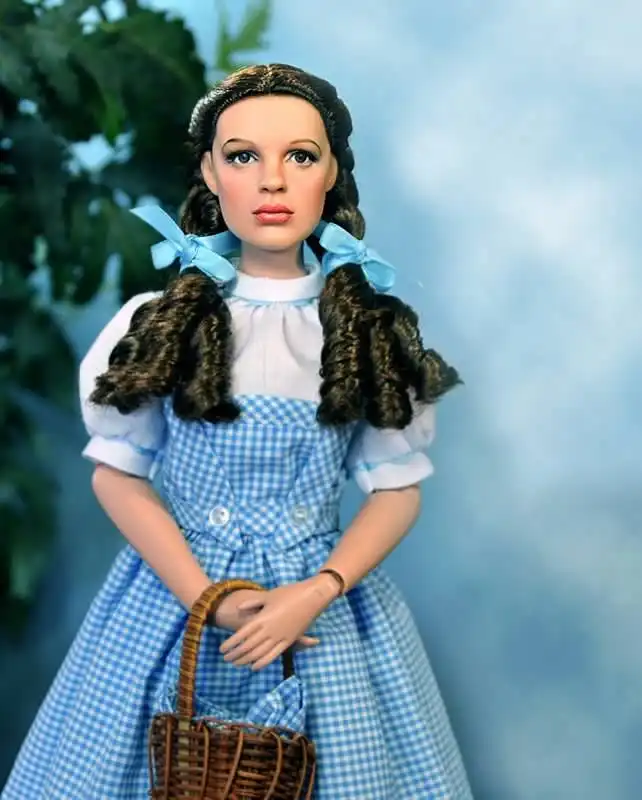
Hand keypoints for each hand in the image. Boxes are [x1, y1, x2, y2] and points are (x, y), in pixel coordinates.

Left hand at [219, 575, 338, 670]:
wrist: (311, 597)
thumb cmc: (290, 593)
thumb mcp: (269, 595)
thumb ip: (253, 603)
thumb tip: (239, 608)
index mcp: (263, 618)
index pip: (242, 634)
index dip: (231, 643)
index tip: (222, 649)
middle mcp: (269, 630)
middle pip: (248, 646)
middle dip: (235, 654)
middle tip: (226, 659)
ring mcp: (280, 637)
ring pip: (259, 653)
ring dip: (246, 660)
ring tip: (236, 664)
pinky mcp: (289, 641)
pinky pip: (273, 655)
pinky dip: (262, 663)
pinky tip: (254, 667)